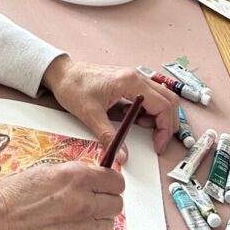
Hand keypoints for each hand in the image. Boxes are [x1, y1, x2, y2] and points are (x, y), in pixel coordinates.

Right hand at [0, 161, 124, 229]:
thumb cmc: (11, 198)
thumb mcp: (44, 171)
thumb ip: (73, 175)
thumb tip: (91, 179)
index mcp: (76, 178)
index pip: (116, 180)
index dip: (110, 182)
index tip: (105, 185)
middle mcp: (84, 202)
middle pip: (116, 203)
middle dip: (106, 200)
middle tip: (92, 201)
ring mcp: (83, 229)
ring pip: (108, 224)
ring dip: (97, 220)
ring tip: (76, 218)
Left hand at [41, 55, 177, 155]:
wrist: (61, 73)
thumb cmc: (73, 86)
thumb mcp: (90, 115)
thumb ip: (108, 136)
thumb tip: (121, 155)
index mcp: (130, 82)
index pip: (163, 106)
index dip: (164, 129)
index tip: (158, 144)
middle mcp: (136, 77)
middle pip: (169, 101)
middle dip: (167, 124)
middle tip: (157, 141)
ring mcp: (133, 78)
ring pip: (161, 98)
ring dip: (158, 117)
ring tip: (142, 129)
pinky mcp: (128, 83)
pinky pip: (149, 97)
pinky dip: (148, 111)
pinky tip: (134, 120)